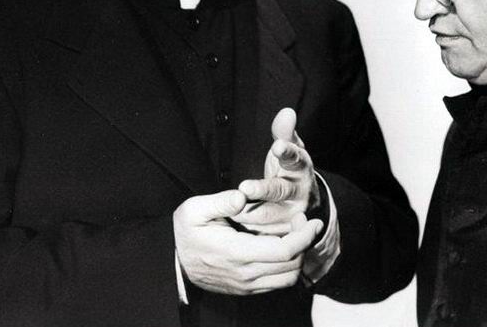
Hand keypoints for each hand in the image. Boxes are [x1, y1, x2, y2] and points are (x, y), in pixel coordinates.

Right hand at [173, 189, 321, 295]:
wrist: (173, 262)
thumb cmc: (185, 232)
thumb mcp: (194, 209)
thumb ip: (220, 201)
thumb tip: (243, 196)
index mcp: (237, 252)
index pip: (285, 250)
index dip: (305, 235)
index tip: (313, 220)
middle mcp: (245, 273)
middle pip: (293, 265)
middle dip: (305, 242)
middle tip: (301, 220)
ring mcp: (246, 285)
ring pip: (288, 278)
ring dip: (298, 256)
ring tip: (293, 233)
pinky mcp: (246, 289)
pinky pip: (277, 284)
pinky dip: (288, 267)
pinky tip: (282, 247)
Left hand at [234, 108, 319, 235]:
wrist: (305, 205)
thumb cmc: (289, 171)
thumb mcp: (291, 150)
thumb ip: (285, 133)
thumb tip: (286, 112)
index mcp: (301, 169)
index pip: (295, 159)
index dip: (287, 152)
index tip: (278, 146)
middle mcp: (299, 192)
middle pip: (279, 191)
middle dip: (262, 189)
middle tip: (244, 187)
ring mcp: (292, 215)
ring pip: (268, 214)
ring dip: (249, 212)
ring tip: (232, 209)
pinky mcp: (283, 233)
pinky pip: (263, 232)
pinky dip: (248, 230)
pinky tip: (232, 225)